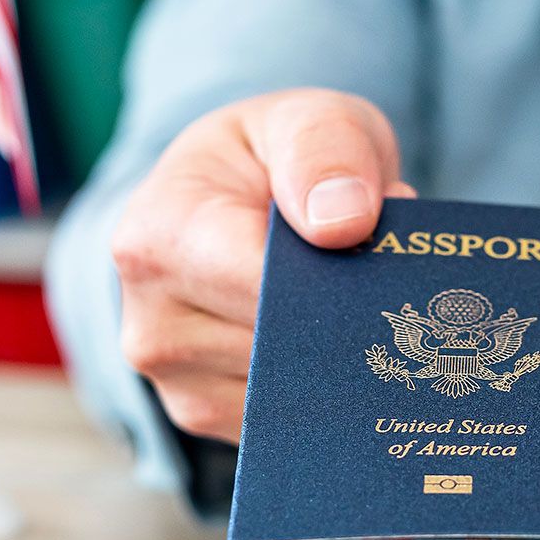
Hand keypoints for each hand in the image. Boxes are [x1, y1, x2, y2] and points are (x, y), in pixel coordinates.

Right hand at [112, 88, 413, 440]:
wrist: (228, 200)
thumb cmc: (270, 158)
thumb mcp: (306, 119)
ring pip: (295, 391)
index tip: (382, 255)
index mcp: (157, 237)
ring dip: (342, 353)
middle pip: (282, 347)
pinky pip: (289, 420)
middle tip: (388, 279)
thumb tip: (344, 224)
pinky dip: (326, 384)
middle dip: (347, 316)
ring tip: (349, 294)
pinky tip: (332, 337)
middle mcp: (151, 321)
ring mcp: (175, 380)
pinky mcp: (207, 415)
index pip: (261, 286)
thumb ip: (326, 152)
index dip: (334, 277)